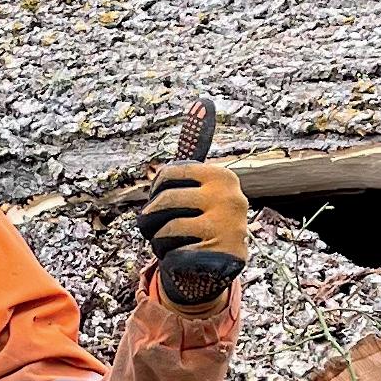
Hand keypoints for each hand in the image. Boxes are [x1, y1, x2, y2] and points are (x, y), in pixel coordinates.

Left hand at [141, 159, 247, 305]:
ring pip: (169, 229)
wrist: (218, 266)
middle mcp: (230, 198)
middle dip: (150, 219)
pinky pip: (176, 254)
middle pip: (166, 201)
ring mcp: (229, 227)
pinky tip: (180, 259)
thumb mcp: (200, 193)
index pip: (169, 174)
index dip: (154, 192)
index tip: (155, 203)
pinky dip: (170, 260)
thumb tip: (196, 113)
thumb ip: (190, 167)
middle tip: (150, 229)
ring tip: (166, 244)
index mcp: (222, 177)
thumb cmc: (200, 224)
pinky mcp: (221, 255)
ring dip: (158, 241)